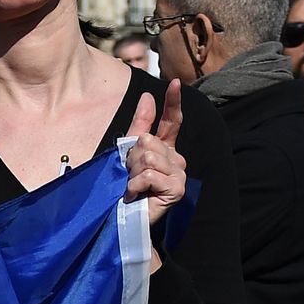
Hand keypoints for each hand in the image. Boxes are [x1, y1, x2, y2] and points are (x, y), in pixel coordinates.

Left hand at [122, 83, 187, 226]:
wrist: (124, 221)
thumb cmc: (125, 191)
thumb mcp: (128, 155)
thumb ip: (139, 126)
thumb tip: (148, 96)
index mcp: (165, 151)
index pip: (172, 122)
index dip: (173, 102)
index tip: (174, 82)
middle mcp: (176, 161)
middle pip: (149, 140)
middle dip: (131, 158)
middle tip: (130, 177)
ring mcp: (179, 175)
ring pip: (149, 156)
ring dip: (132, 173)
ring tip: (133, 187)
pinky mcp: (176, 189)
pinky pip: (149, 174)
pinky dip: (135, 185)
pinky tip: (135, 195)